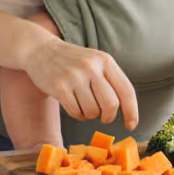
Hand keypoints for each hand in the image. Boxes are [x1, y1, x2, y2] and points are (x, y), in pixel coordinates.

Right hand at [23, 32, 138, 129]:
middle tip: (103, 116)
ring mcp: (75, 76)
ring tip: (83, 104)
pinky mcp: (59, 86)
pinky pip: (76, 112)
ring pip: (93, 111)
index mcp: (105, 60)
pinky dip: (78, 114)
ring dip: (90, 115)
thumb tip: (127, 108)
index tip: (132, 124)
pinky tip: (73, 105)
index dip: (132, 111)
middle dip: (108, 116)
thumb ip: (110, 79)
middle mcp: (91, 67)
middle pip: (111, 104)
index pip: (126, 90)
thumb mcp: (95, 61)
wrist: (41, 50)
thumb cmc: (73, 61)